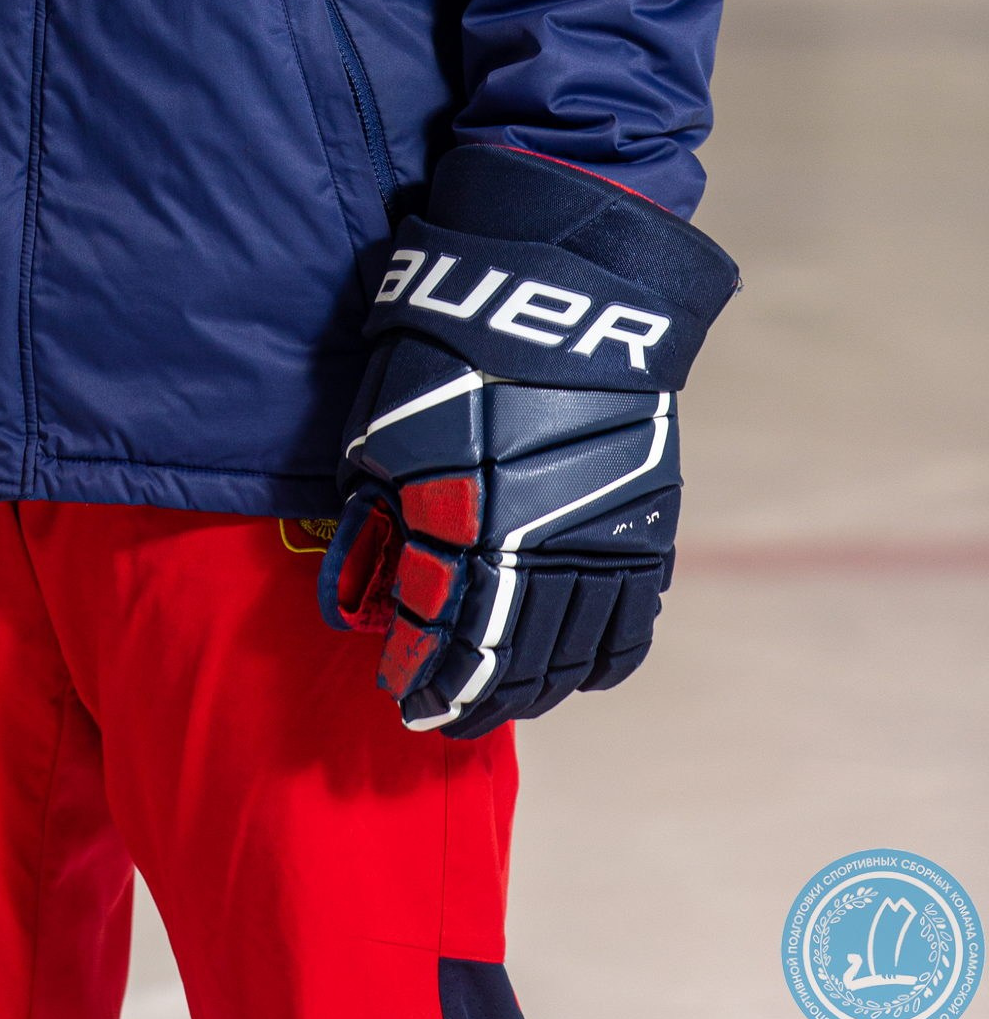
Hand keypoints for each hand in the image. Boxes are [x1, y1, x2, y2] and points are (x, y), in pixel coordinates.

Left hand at [319, 146, 737, 738]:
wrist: (555, 299)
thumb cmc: (445, 351)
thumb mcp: (382, 431)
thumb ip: (380, 514)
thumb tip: (375, 584)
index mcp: (460, 527)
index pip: (435, 634)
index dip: (415, 673)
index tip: (399, 693)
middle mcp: (532, 554)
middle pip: (502, 664)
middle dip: (467, 700)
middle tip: (442, 719)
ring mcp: (595, 546)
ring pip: (566, 659)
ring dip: (529, 693)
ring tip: (498, 705)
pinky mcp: (643, 532)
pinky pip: (627, 629)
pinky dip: (598, 663)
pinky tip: (574, 674)